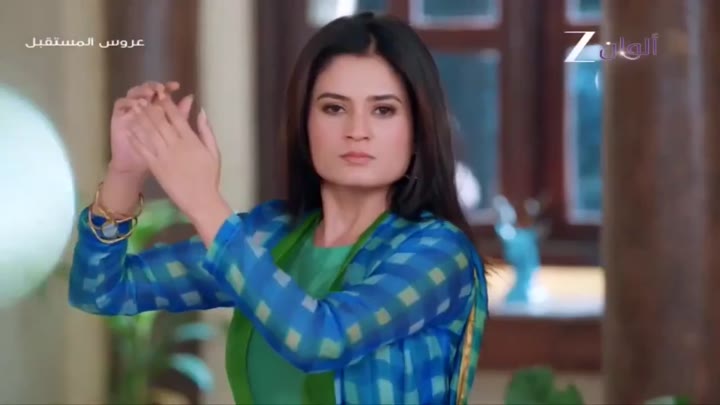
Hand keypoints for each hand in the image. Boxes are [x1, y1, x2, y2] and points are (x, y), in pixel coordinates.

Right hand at [109, 81, 192, 174]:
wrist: (137, 166)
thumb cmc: (158, 151)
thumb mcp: (173, 134)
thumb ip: (182, 115)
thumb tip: (191, 98)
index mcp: (158, 108)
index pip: (163, 92)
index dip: (168, 87)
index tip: (176, 86)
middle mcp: (143, 106)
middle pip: (148, 89)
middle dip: (154, 87)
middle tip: (161, 88)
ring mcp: (130, 110)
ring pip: (134, 93)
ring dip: (141, 91)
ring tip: (148, 94)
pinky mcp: (119, 116)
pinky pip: (120, 104)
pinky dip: (127, 102)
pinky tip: (135, 104)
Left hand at [126, 95, 226, 223]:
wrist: (201, 200)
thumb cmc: (210, 176)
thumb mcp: (214, 151)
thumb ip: (206, 130)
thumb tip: (201, 110)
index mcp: (191, 140)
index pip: (176, 116)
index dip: (167, 103)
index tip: (161, 94)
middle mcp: (176, 144)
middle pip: (159, 121)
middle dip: (150, 107)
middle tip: (142, 98)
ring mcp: (164, 156)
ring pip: (149, 132)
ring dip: (140, 119)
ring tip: (133, 108)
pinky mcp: (155, 166)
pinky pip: (143, 149)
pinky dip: (136, 138)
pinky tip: (130, 130)